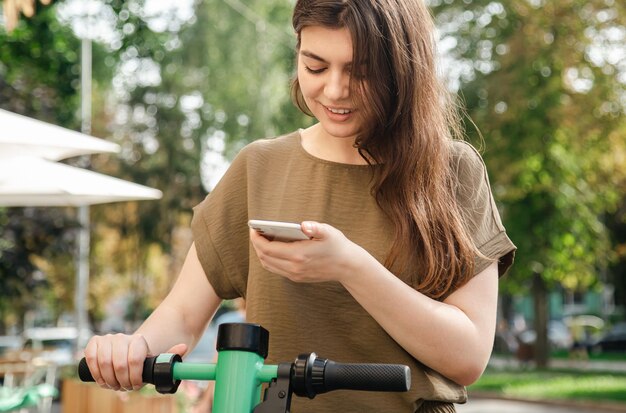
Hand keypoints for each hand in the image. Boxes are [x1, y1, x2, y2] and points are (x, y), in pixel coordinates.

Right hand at [83, 334, 186, 390]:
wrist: (127, 351)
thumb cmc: (143, 360)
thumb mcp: (156, 360)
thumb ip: (170, 354)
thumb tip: (184, 347)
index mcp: (138, 341)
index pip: (134, 360)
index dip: (134, 377)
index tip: (136, 386)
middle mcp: (121, 337)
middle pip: (118, 365)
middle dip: (122, 381)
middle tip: (125, 387)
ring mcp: (107, 339)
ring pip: (103, 363)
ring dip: (108, 380)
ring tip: (115, 385)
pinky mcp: (94, 343)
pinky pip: (90, 359)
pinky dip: (96, 373)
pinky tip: (102, 379)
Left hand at [249, 221, 363, 283]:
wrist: (348, 266)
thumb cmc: (337, 246)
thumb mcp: (328, 232)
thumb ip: (315, 227)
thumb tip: (304, 225)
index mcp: (299, 255)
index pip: (268, 249)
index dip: (257, 239)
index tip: (253, 228)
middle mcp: (294, 268)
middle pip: (265, 258)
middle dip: (257, 245)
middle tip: (255, 232)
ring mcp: (295, 275)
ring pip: (269, 266)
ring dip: (261, 253)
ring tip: (261, 239)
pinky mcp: (297, 278)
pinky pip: (276, 269)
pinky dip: (269, 259)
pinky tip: (271, 249)